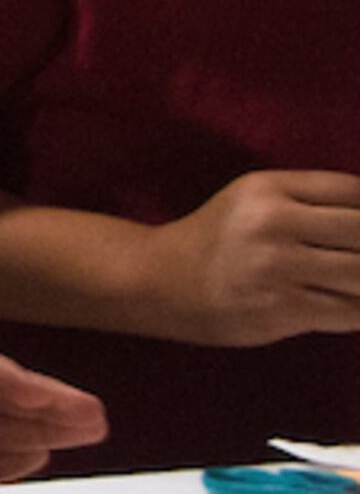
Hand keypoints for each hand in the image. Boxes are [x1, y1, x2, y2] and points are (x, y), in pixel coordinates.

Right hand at [148, 167, 359, 345]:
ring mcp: (276, 267)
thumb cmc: (220, 238)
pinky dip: (358, 312)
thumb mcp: (254, 199)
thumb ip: (310, 199)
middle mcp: (271, 222)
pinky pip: (349, 313)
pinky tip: (348, 307)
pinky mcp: (281, 309)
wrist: (162, 281)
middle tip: (355, 258)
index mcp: (267, 189)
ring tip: (352, 283)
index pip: (351, 190)